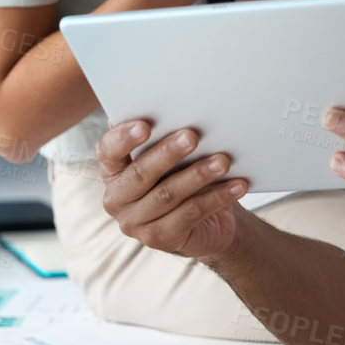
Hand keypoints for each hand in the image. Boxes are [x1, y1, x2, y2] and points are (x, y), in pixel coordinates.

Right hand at [96, 118, 248, 259]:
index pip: (108, 151)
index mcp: (113, 171)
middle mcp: (116, 199)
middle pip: (140, 174)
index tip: (145, 125)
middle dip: (168, 153)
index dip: (123, 138)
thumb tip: (172, 106)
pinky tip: (236, 185)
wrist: (206, 222)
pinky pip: (190, 213)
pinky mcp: (159, 239)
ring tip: (223, 160)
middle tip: (192, 136)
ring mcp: (135, 223)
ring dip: (198, 175)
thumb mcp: (170, 157)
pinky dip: (216, 197)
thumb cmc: (183, 176)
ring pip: (168, 194)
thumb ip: (162, 136)